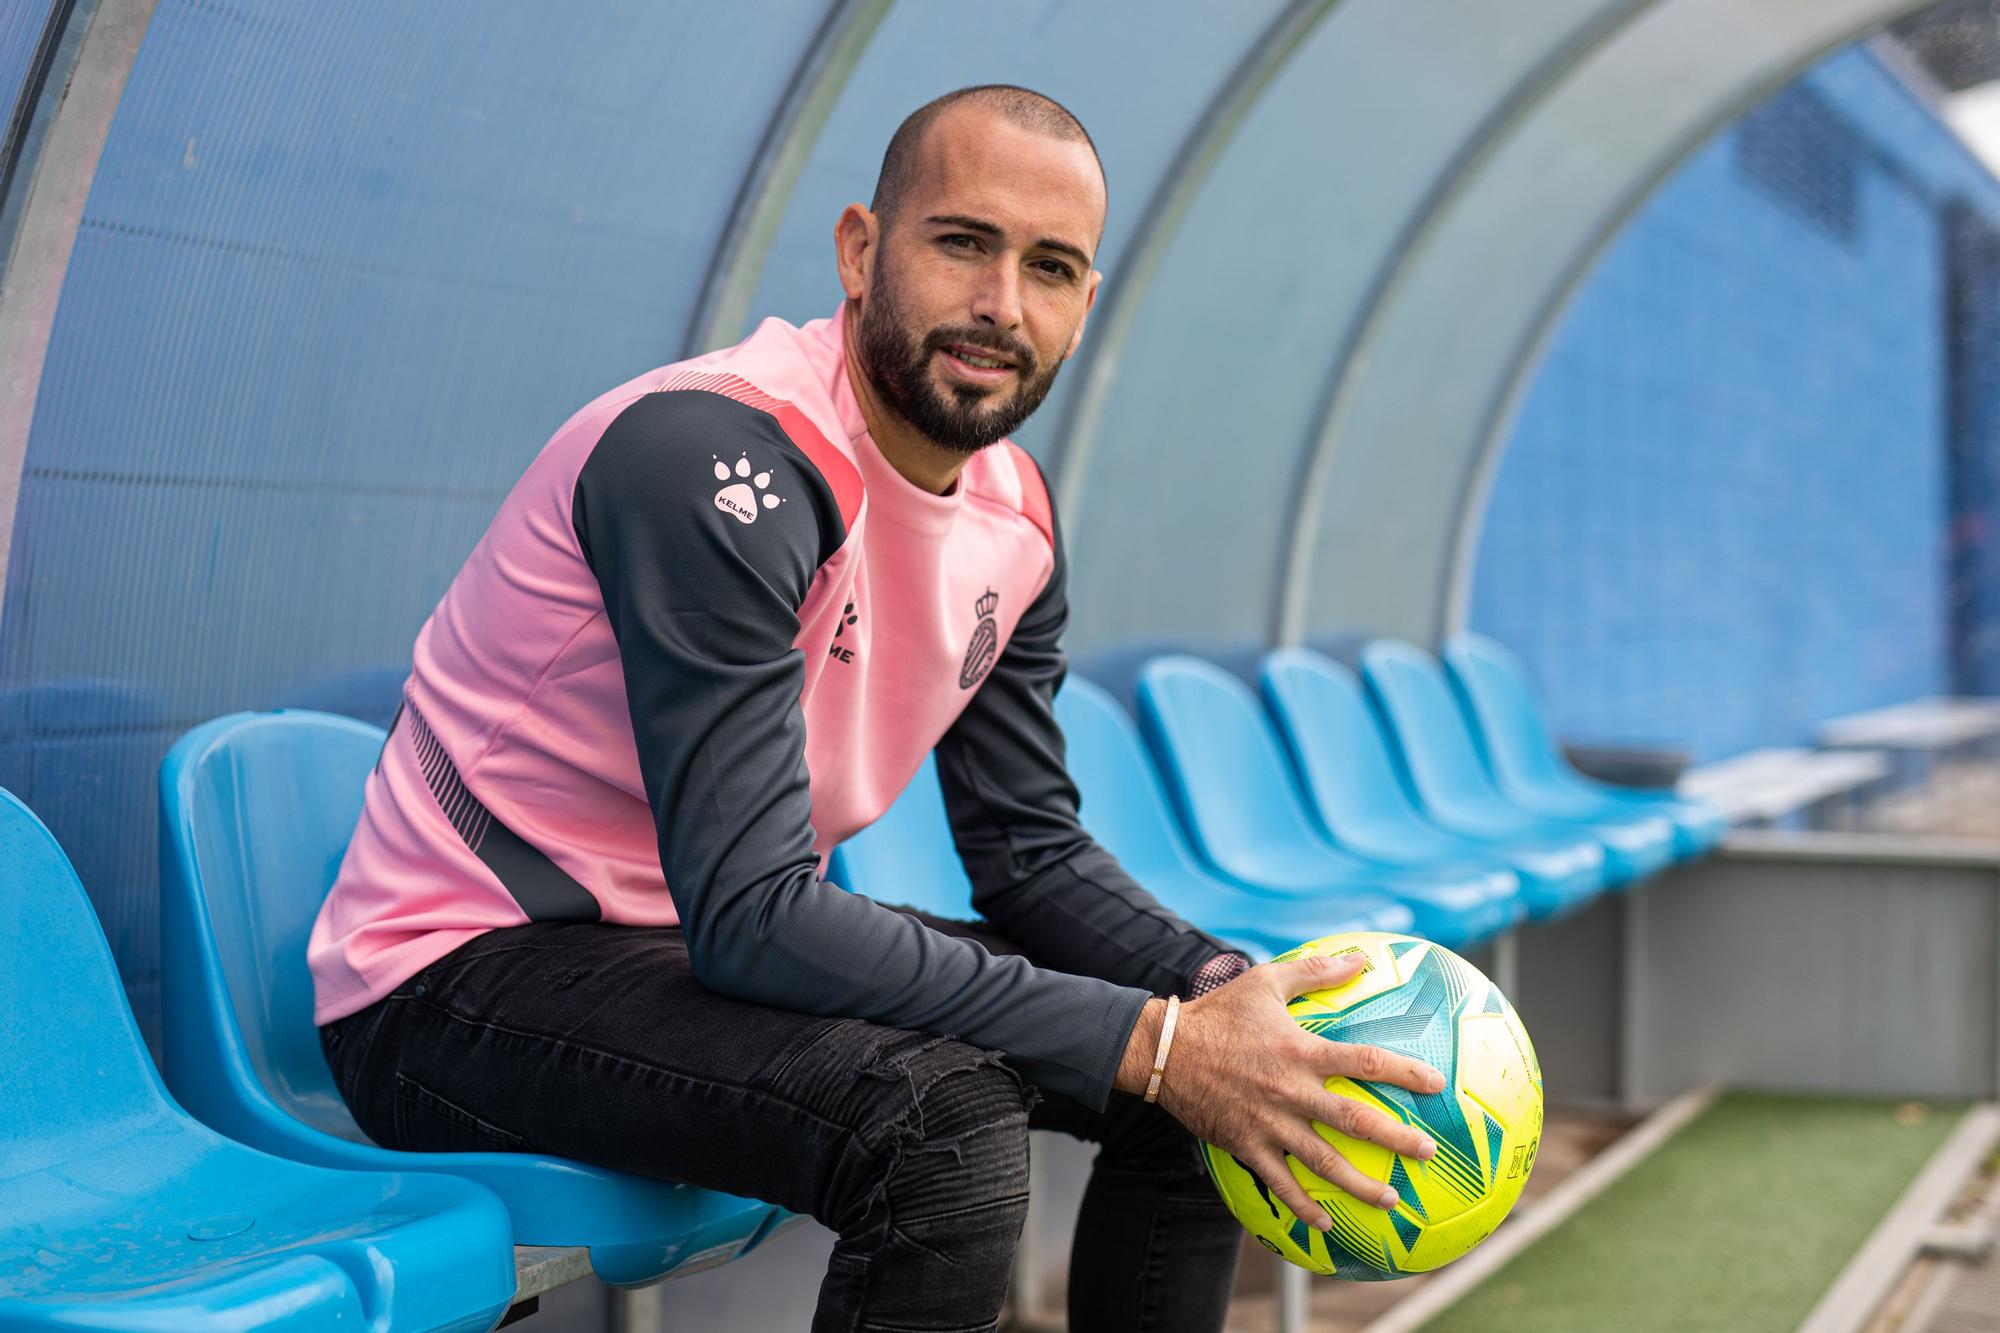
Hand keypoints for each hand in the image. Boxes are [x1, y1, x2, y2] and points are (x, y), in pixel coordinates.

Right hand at [1116, 951, 1444, 1229]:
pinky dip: (1303, 1206)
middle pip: (1355, 1121)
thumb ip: (1316, 972)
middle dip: (1397, 1140)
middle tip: (1428, 1152)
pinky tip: (1325, 1224)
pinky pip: (1280, 1182)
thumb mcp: (1267, 982)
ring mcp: (1270, 1123)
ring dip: (1360, 1184)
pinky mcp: (1247, 1145)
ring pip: (1324, 1161)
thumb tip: (1360, 958)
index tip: (1436, 1084)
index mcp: (1301, 1052)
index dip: (1404, 1072)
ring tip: (1392, 1200)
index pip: (1364, 1062)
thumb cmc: (1220, 1013)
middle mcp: (1291, 1091)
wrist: (1165, 1051)